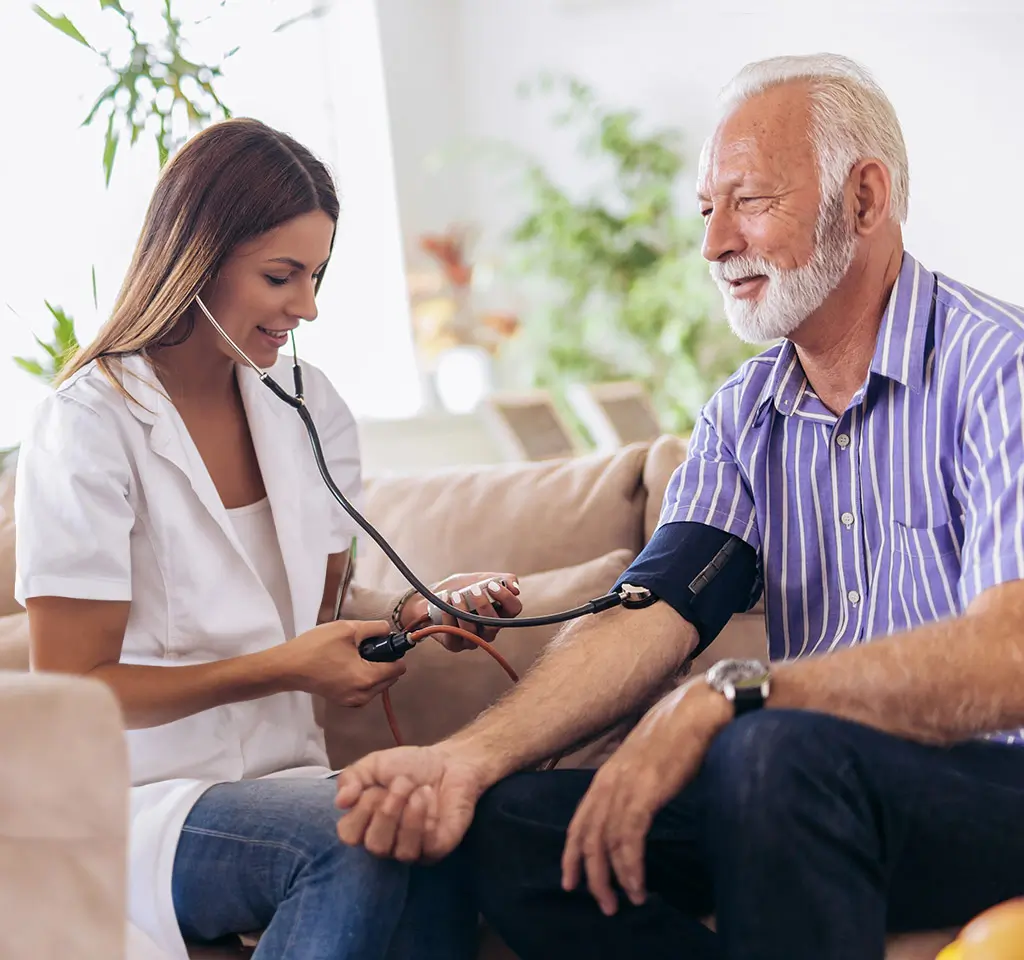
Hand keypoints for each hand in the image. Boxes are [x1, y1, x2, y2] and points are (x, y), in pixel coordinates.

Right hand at [275, 619, 405, 705]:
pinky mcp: (343, 701)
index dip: (394, 651)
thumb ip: (374, 628)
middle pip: (390, 677)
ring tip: (355, 654)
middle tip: (366, 646)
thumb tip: (388, 631)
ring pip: (378, 684)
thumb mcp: (348, 629)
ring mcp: (353, 701)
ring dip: (374, 669)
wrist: (288, 667)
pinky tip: (347, 664)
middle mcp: (364, 695)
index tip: (383, 641)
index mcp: (368, 678)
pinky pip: (365, 689)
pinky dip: (363, 677)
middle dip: (384, 661)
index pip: (399, 668)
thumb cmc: (317, 647)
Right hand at [335, 743, 487, 862]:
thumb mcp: (373, 764)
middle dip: (387, 811)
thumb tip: (341, 802)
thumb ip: (351, 778)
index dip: (360, 810)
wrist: (449, 761)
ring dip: (410, 816)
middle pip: (375, 846)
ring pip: (401, 852)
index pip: (349, 835)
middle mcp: (387, 842)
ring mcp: (413, 849)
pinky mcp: (438, 848)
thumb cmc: (409, 766)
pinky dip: (428, 820)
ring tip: (421, 791)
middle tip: (402, 784)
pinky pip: (428, 847)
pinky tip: (431, 801)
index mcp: (366, 824)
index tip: (374, 787)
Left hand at [401, 573, 522, 651]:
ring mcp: (472, 639)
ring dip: (463, 611)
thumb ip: (501, 579)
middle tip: (473, 590)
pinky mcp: (454, 644)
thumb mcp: (480, 578)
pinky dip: (448, 618)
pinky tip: (445, 602)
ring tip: (455, 596)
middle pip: (494, 624)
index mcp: (500, 613)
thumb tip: (516, 588)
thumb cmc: (459, 588)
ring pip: (473, 631)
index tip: (492, 585)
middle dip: (484, 606)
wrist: (432, 596)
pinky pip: (454, 636)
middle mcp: (489, 629)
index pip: (514, 609)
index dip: (506, 598)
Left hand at [561, 678, 731, 915]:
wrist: (700, 710)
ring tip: (626, 900)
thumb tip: (641, 806)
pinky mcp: (645, 791)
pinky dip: (631, 866)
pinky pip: (629, 838)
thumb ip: (638, 783)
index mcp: (608, 773)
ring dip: (614, 877)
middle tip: (603, 904)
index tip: (571, 880)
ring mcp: (625, 785)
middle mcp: (609, 780)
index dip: (572, 853)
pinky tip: (638, 884)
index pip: (580, 820)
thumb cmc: (681, 732)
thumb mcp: (648, 760)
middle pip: (587, 836)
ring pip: (605, 842)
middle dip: (590, 875)